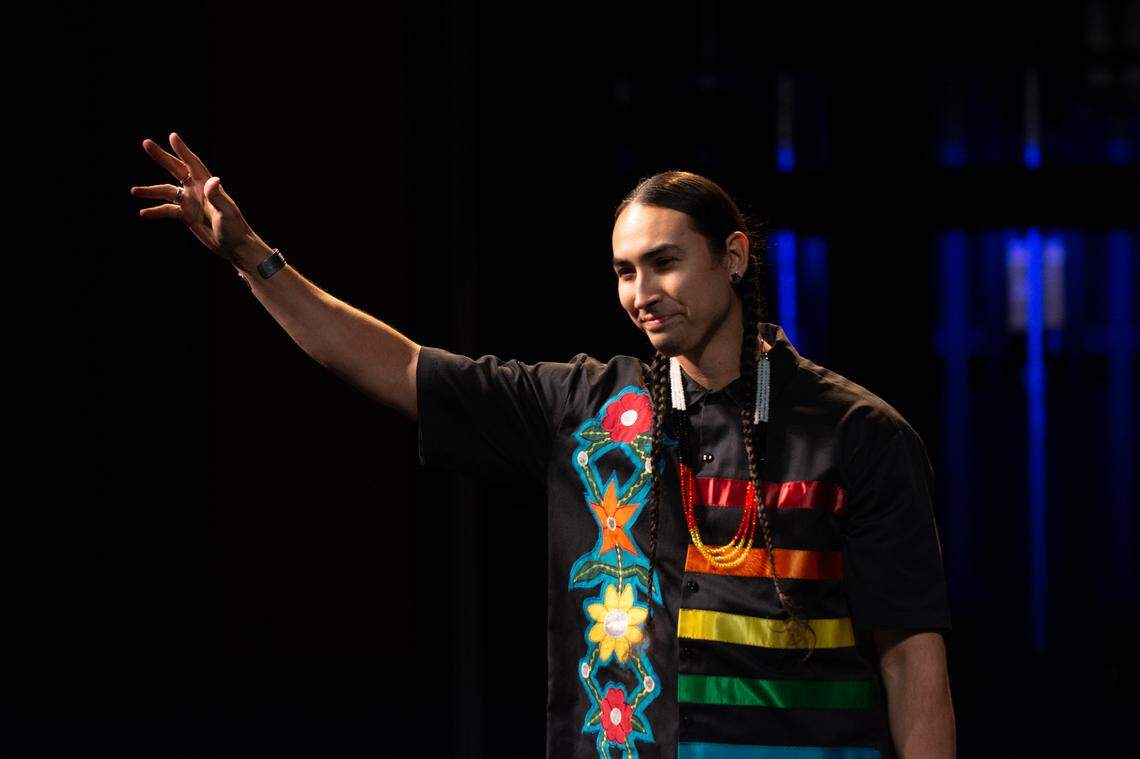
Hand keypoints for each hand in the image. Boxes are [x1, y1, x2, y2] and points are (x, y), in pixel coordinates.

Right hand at [130, 132, 261, 266]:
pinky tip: (143, 212)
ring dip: (150, 191)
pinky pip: (167, 210)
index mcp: (207, 185)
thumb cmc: (234, 227)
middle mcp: (197, 190)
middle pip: (176, 169)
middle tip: (146, 143)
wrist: (234, 246)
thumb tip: (212, 180)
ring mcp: (190, 202)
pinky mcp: (186, 216)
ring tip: (133, 191)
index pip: (192, 163)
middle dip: (161, 157)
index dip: (182, 150)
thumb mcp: (226, 211)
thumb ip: (217, 196)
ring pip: (166, 191)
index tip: (172, 136)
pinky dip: (155, 211)